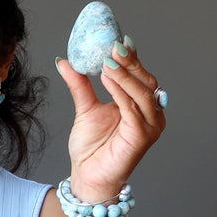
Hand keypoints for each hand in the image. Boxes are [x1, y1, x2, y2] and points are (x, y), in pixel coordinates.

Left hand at [56, 37, 165, 200]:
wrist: (87, 176)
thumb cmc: (92, 148)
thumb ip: (80, 85)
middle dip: (130, 62)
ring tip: (107, 61)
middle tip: (113, 45)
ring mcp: (150, 126)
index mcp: (141, 105)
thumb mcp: (85, 109)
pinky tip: (107, 79)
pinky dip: (121, 92)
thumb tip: (65, 60)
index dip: (131, 57)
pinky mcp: (142, 137)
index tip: (116, 39)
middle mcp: (151, 114)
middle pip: (146, 80)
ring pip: (142, 93)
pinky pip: (133, 110)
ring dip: (125, 75)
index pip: (140, 75)